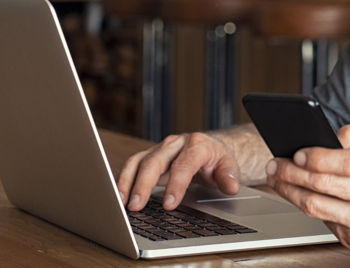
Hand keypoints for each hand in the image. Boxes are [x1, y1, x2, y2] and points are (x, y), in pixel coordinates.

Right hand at [117, 132, 240, 211]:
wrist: (210, 147)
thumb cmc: (217, 159)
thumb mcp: (229, 166)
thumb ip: (229, 176)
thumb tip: (231, 187)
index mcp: (197, 145)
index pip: (184, 165)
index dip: (176, 185)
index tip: (170, 204)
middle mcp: (176, 144)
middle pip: (155, 161)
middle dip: (144, 184)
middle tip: (137, 205)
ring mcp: (160, 149)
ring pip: (139, 161)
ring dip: (128, 181)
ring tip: (121, 202)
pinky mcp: (149, 156)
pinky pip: (132, 165)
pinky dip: (123, 179)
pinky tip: (119, 195)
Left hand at [265, 125, 349, 257]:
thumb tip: (329, 136)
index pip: (344, 162)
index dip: (315, 156)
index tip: (297, 152)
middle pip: (324, 185)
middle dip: (292, 172)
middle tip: (276, 164)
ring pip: (316, 206)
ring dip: (291, 191)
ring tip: (279, 179)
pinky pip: (324, 222)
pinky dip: (308, 206)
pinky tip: (299, 195)